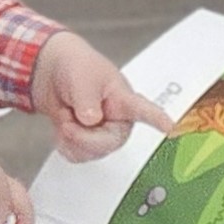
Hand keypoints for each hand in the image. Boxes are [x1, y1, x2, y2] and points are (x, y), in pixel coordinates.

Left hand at [31, 31, 175, 162]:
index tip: (170, 127)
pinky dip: (65, 145)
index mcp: (125, 101)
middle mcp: (119, 121)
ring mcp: (103, 134)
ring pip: (91, 154)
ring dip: (71, 139)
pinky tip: (66, 128)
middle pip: (109, 144)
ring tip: (69, 117)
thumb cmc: (76, 67)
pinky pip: (78, 157)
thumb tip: (93, 121)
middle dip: (83, 136)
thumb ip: (87, 99)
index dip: (158, 120)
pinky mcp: (88, 143)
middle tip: (69, 120)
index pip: (145, 111)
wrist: (53, 73)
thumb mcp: (81, 78)